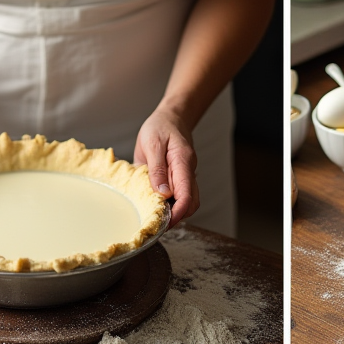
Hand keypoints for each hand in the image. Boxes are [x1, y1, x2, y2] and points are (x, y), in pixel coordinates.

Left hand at [134, 106, 198, 227]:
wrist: (170, 119)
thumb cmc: (160, 127)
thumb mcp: (153, 143)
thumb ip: (157, 169)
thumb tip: (162, 193)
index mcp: (183, 164)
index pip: (186, 196)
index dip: (176, 213)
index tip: (163, 223)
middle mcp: (188, 174)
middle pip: (190, 205)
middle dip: (176, 218)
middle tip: (157, 224)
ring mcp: (186, 179)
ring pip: (187, 204)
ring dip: (173, 213)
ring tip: (155, 218)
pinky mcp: (180, 181)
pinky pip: (179, 198)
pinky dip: (170, 206)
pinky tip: (156, 208)